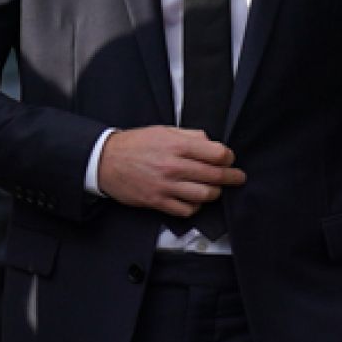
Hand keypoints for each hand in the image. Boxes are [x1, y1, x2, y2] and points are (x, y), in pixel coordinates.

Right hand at [97, 125, 245, 218]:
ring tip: (213, 189)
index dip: (228, 157)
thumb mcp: (162, 131)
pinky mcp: (157, 201)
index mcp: (176, 145)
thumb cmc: (134, 145)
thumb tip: (211, 143)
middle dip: (232, 177)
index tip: (227, 159)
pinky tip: (193, 199)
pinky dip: (195, 206)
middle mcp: (173, 166)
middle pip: (216, 176)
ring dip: (214, 193)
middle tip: (236, 177)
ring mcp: (165, 186)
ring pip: (205, 195)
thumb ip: (189, 136)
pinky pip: (187, 210)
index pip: (218, 154)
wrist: (104, 160)